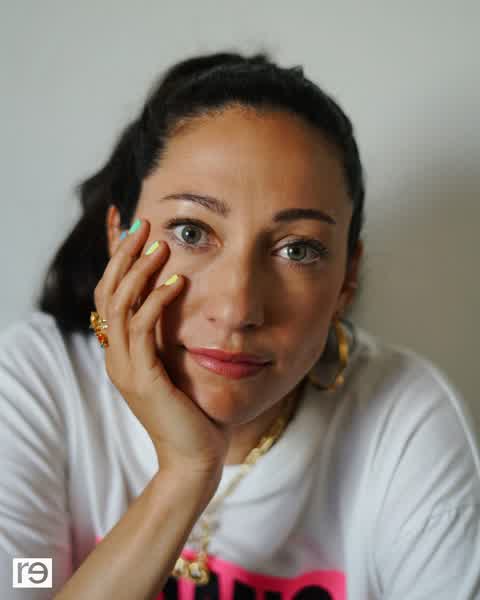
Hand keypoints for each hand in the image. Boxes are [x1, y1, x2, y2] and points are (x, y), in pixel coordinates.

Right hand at [93, 218, 231, 478]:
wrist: (194, 457)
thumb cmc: (192, 410)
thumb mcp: (176, 363)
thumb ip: (168, 334)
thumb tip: (179, 299)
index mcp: (123, 350)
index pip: (110, 293)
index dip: (114, 259)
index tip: (126, 224)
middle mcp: (116, 355)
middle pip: (107, 292)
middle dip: (124, 255)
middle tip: (144, 224)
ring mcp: (125, 367)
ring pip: (120, 306)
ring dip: (138, 271)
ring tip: (159, 244)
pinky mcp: (143, 379)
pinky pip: (143, 331)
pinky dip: (156, 302)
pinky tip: (176, 282)